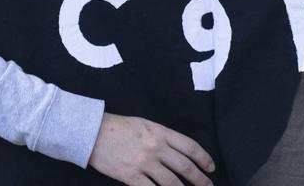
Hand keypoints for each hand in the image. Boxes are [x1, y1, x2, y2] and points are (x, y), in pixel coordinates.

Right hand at [88, 112, 214, 185]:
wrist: (92, 132)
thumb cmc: (118, 126)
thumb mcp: (144, 124)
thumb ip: (162, 137)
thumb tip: (179, 154)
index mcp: (159, 131)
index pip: (189, 146)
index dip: (203, 159)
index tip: (210, 167)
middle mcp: (155, 148)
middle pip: (185, 167)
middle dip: (200, 180)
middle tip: (208, 185)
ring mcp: (144, 164)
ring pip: (173, 184)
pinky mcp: (132, 178)